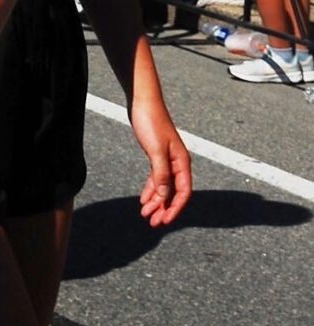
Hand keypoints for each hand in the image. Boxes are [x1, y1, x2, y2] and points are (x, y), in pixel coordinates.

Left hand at [128, 95, 190, 225]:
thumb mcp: (155, 151)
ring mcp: (167, 160)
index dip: (175, 208)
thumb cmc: (151, 123)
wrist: (142, 102)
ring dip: (156, 202)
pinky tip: (143, 200)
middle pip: (173, 193)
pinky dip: (150, 190)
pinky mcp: (156, 156)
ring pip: (164, 187)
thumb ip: (161, 174)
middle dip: (164, 209)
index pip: (183, 192)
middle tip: (152, 222)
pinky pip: (156, 179)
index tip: (165, 220)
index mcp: (182, 162)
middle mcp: (177, 163)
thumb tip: (164, 196)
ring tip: (145, 214)